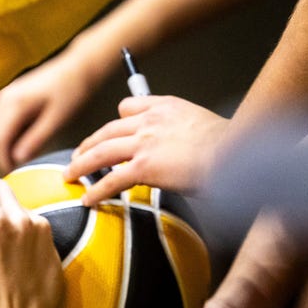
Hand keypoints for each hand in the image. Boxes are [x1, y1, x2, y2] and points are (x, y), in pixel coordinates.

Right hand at [0, 53, 98, 172]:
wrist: (78, 67)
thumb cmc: (72, 90)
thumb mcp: (57, 119)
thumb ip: (36, 139)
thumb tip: (18, 158)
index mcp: (14, 103)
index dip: (3, 160)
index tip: (14, 173)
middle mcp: (3, 99)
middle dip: (0, 153)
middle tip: (20, 164)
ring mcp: (3, 96)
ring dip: (2, 145)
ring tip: (23, 152)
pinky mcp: (7, 97)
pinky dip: (4, 135)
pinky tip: (22, 138)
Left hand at [64, 95, 229, 205]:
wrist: (236, 154)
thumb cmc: (229, 147)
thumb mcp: (204, 126)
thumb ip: (183, 132)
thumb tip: (179, 150)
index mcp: (166, 107)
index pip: (129, 107)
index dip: (116, 121)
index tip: (109, 131)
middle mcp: (150, 120)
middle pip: (107, 130)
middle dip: (89, 144)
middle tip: (78, 155)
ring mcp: (144, 142)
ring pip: (101, 152)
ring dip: (81, 165)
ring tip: (70, 175)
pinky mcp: (143, 165)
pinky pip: (111, 179)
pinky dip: (96, 191)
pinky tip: (88, 199)